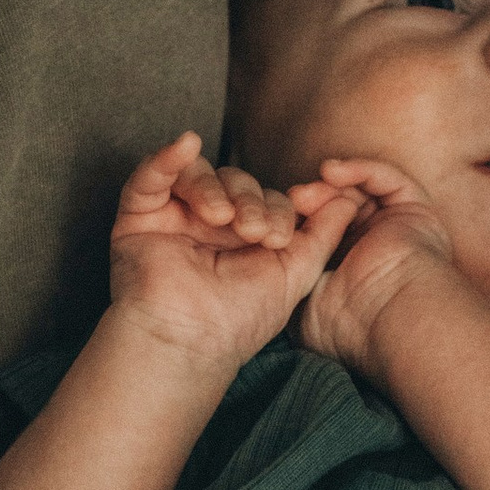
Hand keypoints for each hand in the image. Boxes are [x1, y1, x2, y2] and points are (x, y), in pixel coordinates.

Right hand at [108, 134, 361, 374]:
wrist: (191, 344)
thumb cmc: (240, 319)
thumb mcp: (294, 273)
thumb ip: (322, 234)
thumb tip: (350, 199)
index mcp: (243, 234)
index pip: (265, 197)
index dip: (276, 208)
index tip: (278, 237)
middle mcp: (208, 222)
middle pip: (234, 181)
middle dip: (249, 200)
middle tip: (252, 231)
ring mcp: (172, 217)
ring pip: (198, 175)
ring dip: (215, 190)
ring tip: (222, 218)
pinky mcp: (139, 216)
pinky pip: (150, 175)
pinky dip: (168, 157)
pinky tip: (187, 145)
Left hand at [290, 157, 461, 374]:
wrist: (389, 321)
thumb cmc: (349, 326)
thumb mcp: (303, 308)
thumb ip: (289, 285)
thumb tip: (265, 271)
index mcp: (353, 266)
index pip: (323, 229)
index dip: (300, 220)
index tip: (275, 220)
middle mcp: (376, 244)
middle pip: (339, 205)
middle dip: (312, 199)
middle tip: (291, 200)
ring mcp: (397, 227)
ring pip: (359, 190)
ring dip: (329, 186)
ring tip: (305, 193)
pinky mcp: (416, 210)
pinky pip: (386, 177)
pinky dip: (358, 169)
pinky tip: (331, 173)